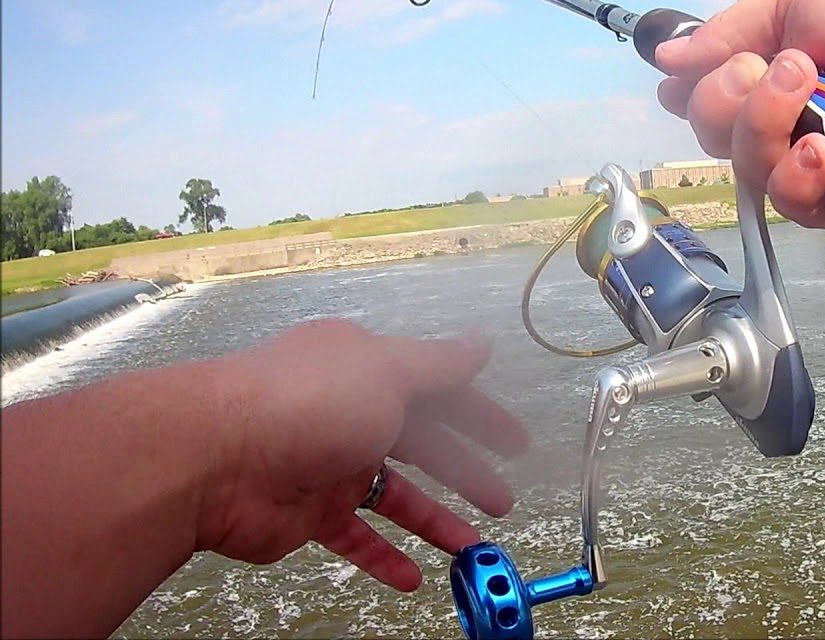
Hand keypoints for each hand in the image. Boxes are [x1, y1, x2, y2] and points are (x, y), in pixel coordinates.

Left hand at [197, 318, 529, 591]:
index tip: (515, 442)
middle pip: (421, 445)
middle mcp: (349, 412)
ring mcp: (328, 463)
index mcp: (368, 369)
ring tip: (472, 548)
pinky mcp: (306, 511)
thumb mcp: (388, 372)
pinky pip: (353, 536)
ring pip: (394, 496)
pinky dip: (383, 556)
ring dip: (434, 521)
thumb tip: (480, 342)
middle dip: (466, 472)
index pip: (439, 390)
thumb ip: (440, 364)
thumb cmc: (304, 402)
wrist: (212, 458)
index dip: (481, 416)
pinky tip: (412, 578)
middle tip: (502, 498)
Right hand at [654, 0, 824, 238]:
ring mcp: (809, 166)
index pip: (702, 93)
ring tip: (809, 94)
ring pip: (744, 170)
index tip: (711, 66)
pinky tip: (823, 150)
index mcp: (768, 70)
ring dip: (764, 128)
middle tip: (777, 70)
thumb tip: (665, 59)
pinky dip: (797, 174)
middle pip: (711, 133)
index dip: (695, 86)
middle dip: (727, 100)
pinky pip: (790, 204)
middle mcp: (782, 120)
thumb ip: (727, 30)